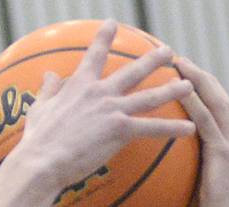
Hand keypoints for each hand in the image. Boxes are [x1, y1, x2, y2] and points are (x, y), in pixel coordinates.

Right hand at [10, 20, 194, 192]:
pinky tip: (190, 129)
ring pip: (150, 96)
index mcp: (80, 85)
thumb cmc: (37, 141)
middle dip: (153, 60)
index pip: (94, 54)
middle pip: (133, 71)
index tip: (112, 23)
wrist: (43, 161)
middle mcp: (100, 92)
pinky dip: (173, 129)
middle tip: (168, 51)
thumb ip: (48, 90)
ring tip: (189, 85)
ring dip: (172, 90)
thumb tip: (48, 74)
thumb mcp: (40, 109)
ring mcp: (112, 109)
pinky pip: (153, 128)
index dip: (104, 37)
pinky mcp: (120, 130)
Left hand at [175, 56, 228, 206]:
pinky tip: (181, 89)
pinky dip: (195, 102)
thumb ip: (182, 191)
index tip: (187, 81)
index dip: (205, 95)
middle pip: (220, 99)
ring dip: (198, 80)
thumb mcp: (196, 204)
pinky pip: (208, 122)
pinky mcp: (224, 156)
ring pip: (217, 102)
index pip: (219, 116)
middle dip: (201, 78)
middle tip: (180, 61)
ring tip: (179, 63)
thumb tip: (155, 196)